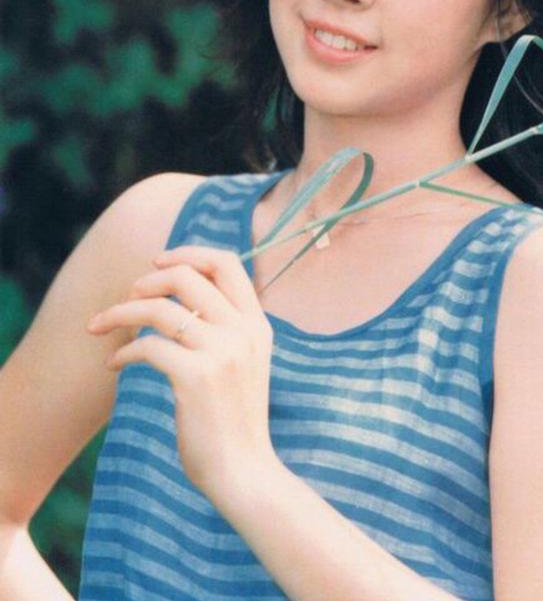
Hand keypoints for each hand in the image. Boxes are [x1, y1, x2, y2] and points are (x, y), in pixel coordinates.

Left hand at [86, 245, 277, 512]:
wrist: (245, 473)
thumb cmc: (235, 421)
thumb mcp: (244, 363)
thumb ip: (225, 328)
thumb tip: (179, 297)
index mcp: (257, 324)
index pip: (226, 262)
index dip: (188, 253)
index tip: (158, 262)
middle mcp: (243, 331)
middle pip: (186, 277)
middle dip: (145, 282)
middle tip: (126, 298)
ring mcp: (222, 352)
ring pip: (159, 308)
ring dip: (120, 312)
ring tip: (101, 326)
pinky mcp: (196, 378)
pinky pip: (147, 346)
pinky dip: (123, 352)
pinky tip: (114, 365)